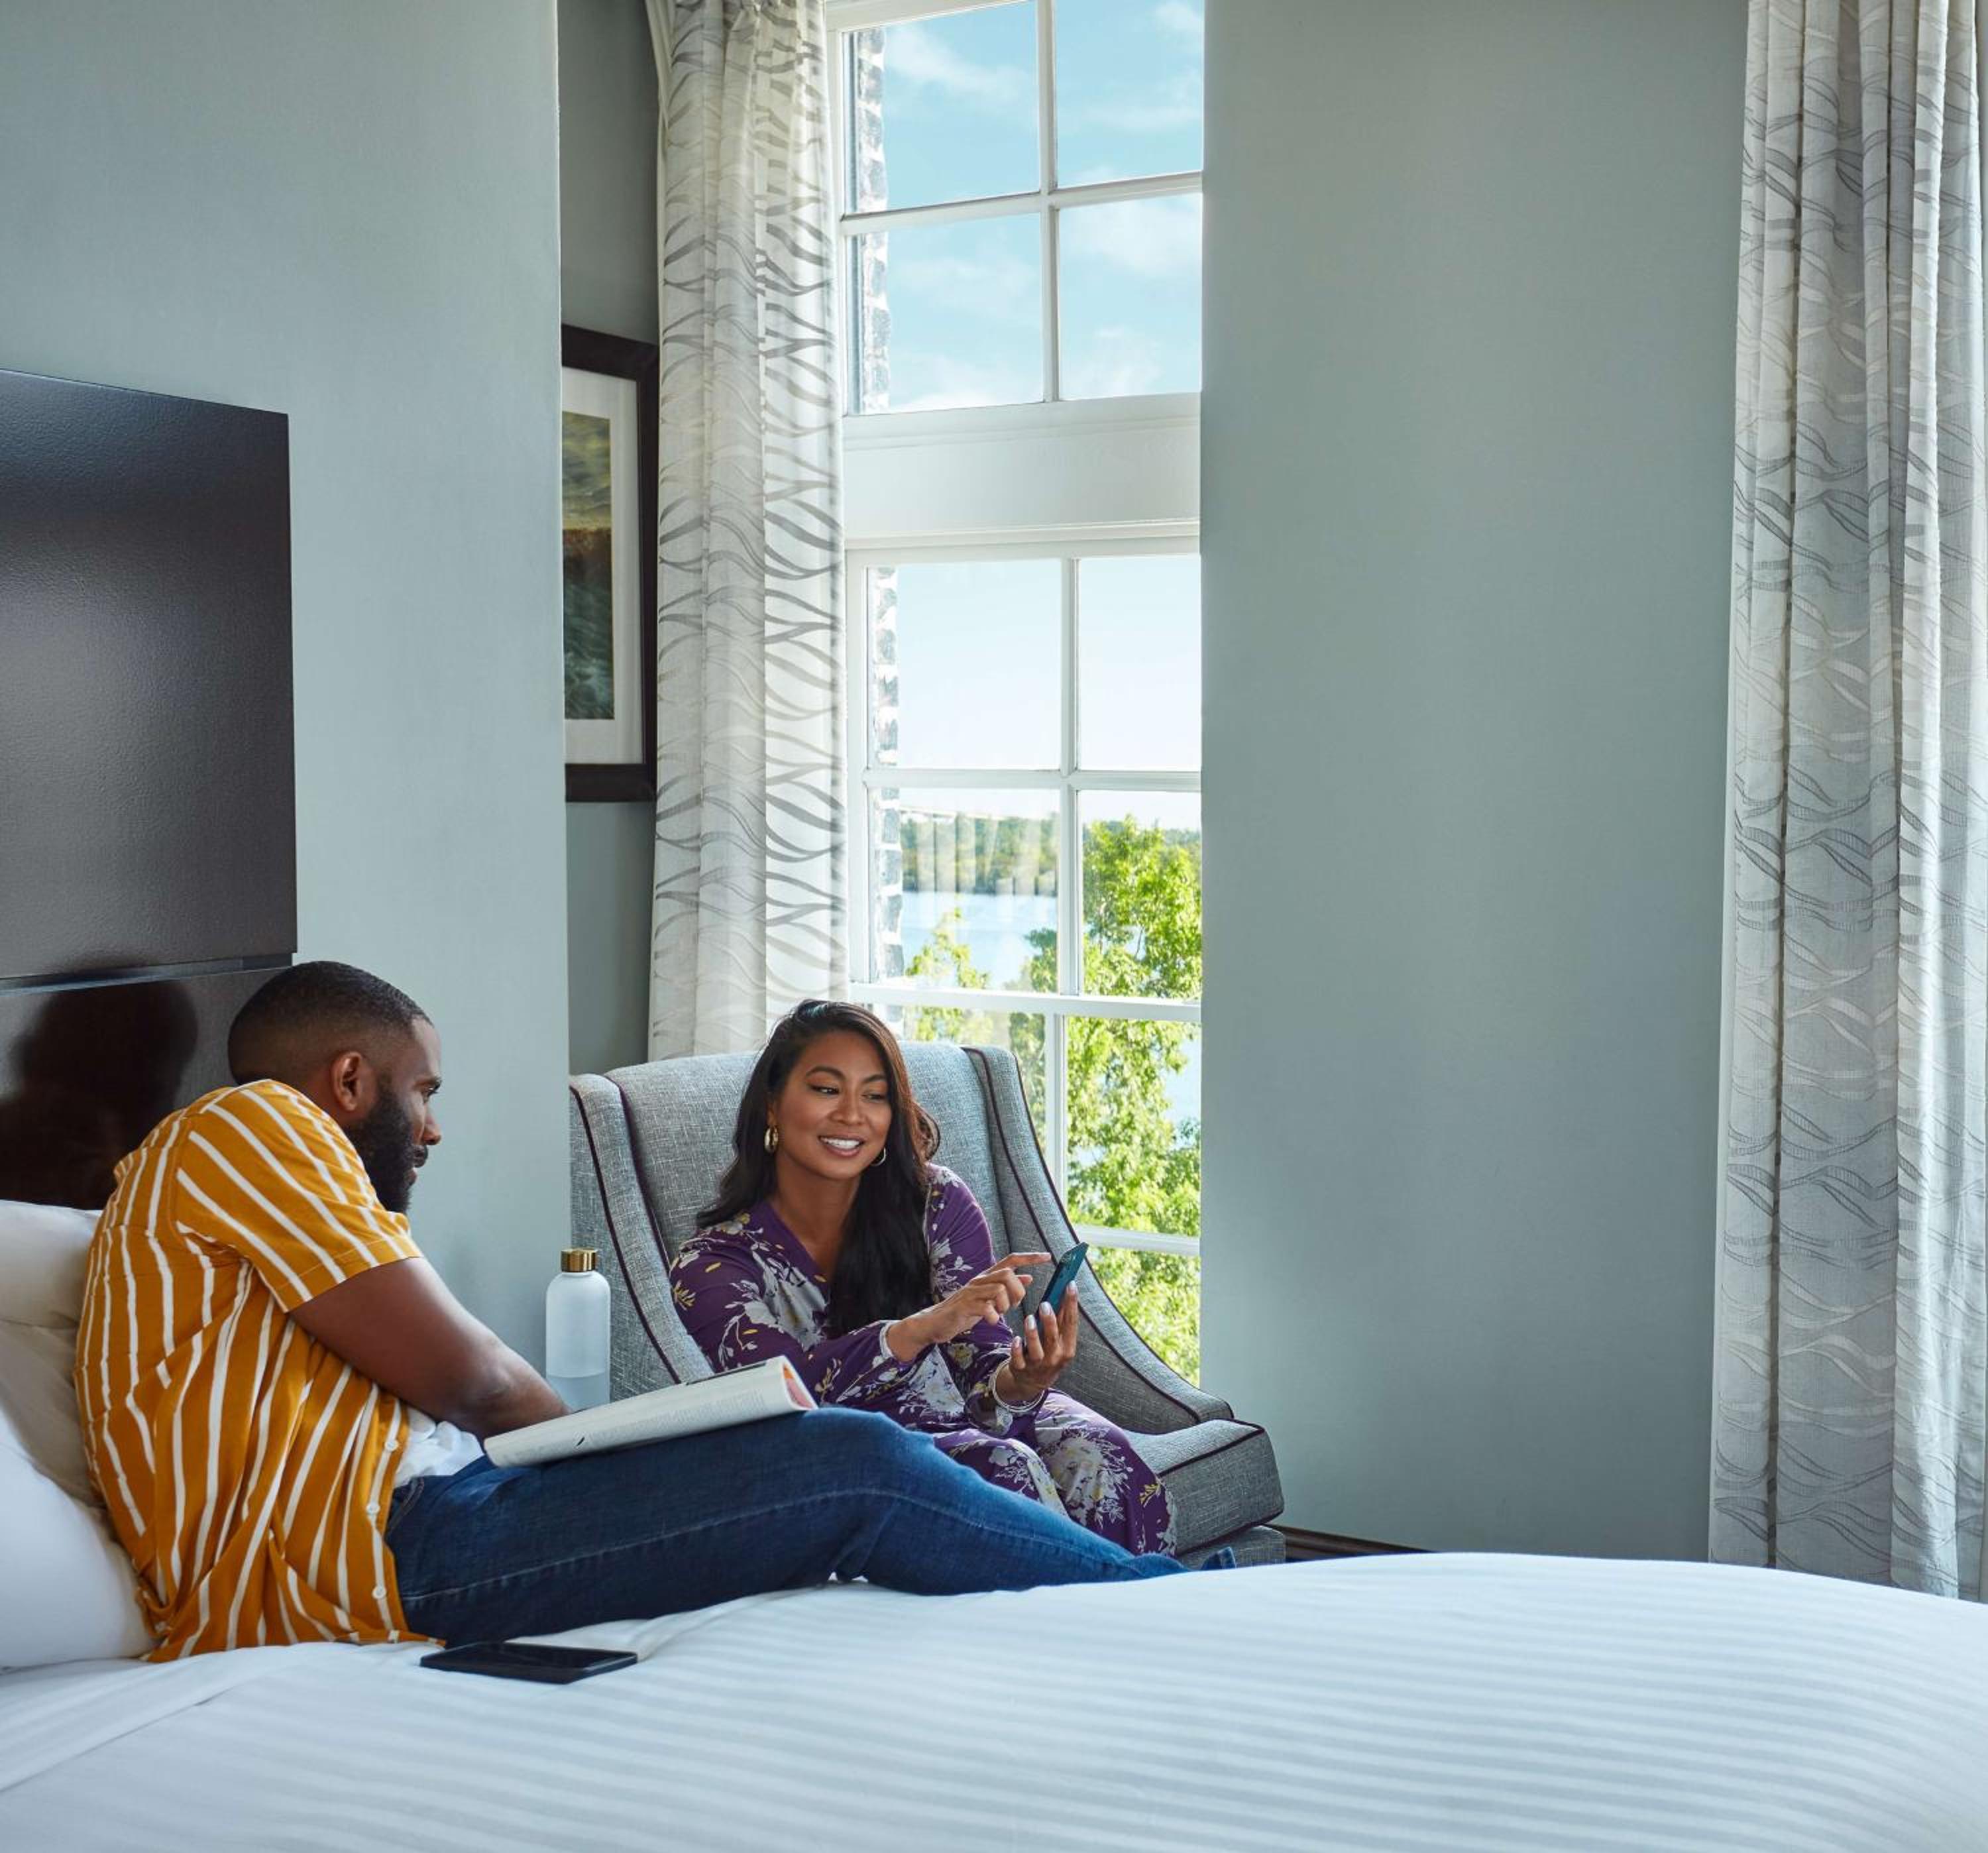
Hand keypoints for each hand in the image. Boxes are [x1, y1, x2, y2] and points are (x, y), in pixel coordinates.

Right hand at [888, 1253, 1050, 1359]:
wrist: (936, 1322)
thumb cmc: (965, 1310)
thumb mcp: (989, 1298)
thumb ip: (1008, 1288)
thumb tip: (1029, 1278)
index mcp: (987, 1277)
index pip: (1011, 1260)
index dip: (1030, 1257)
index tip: (1047, 1256)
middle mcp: (980, 1280)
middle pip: (1008, 1274)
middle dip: (1017, 1291)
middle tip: (1013, 1305)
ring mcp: (971, 1292)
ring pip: (999, 1289)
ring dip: (1005, 1305)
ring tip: (999, 1313)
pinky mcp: (964, 1306)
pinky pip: (986, 1308)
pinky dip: (993, 1316)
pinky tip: (991, 1320)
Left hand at [993, 1289, 1078, 1405]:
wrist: (1034, 1382)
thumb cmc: (1049, 1353)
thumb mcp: (1059, 1341)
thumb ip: (1061, 1320)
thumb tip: (1064, 1291)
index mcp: (1068, 1348)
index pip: (1072, 1323)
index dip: (1072, 1303)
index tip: (1070, 1285)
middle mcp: (1055, 1357)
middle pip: (1053, 1337)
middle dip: (1050, 1320)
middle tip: (1045, 1304)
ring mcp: (1038, 1364)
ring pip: (1036, 1348)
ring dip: (1032, 1332)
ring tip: (1029, 1318)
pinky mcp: (1021, 1368)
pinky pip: (1018, 1358)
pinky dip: (1016, 1348)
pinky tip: (1015, 1339)